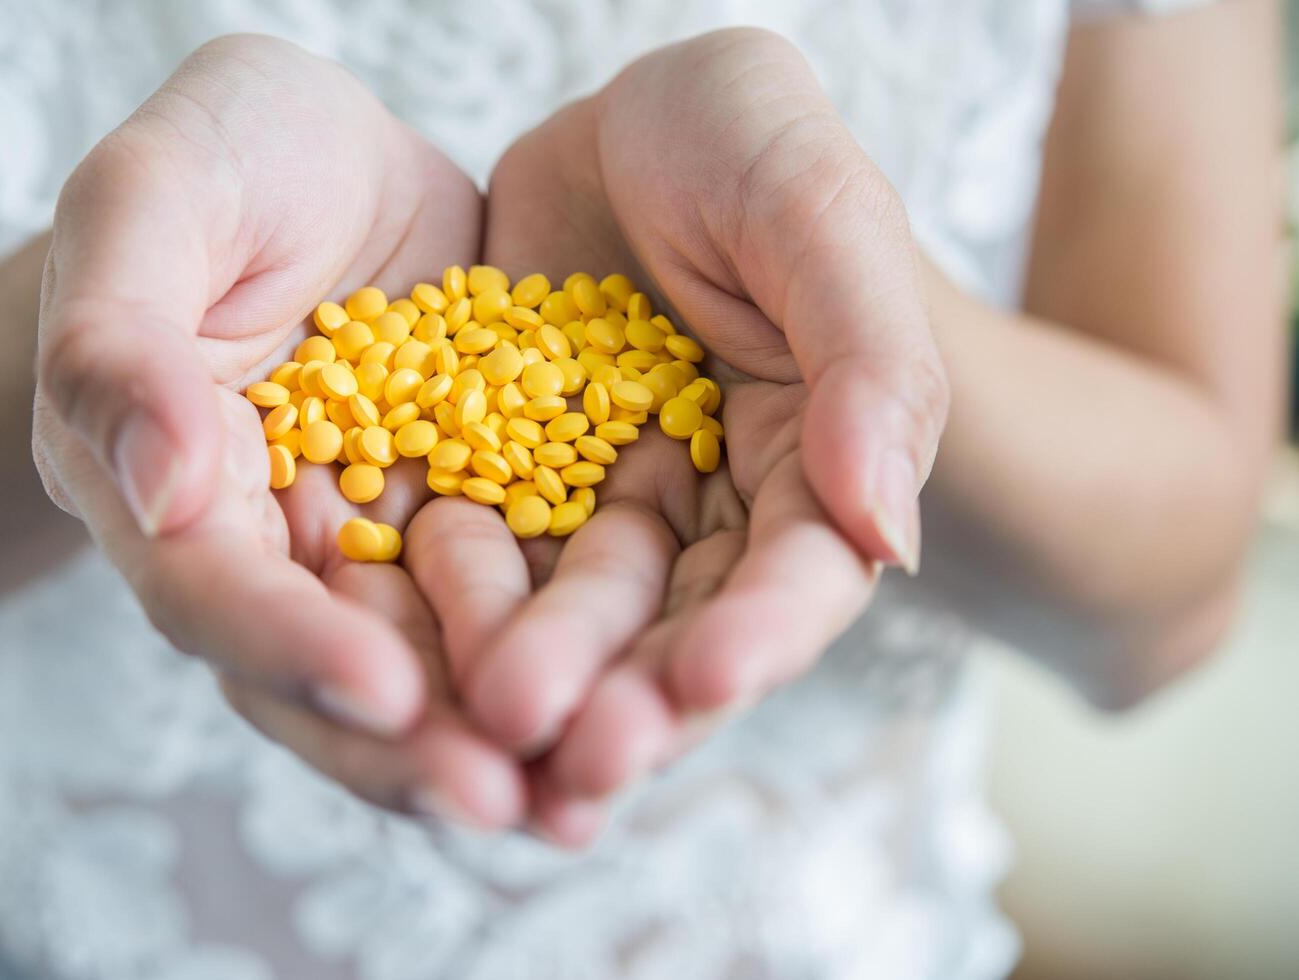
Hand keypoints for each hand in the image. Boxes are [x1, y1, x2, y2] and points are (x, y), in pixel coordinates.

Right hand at [33, 36, 525, 827]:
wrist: (337, 152)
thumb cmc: (224, 158)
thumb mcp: (155, 201)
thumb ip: (122, 339)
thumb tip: (156, 492)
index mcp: (168, 484)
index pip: (213, 591)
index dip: (289, 647)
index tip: (385, 689)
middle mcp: (274, 545)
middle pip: (325, 672)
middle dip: (410, 744)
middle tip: (503, 798)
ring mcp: (380, 542)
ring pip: (431, 663)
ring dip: (500, 739)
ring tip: (581, 798)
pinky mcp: (477, 516)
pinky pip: (522, 603)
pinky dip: (571, 660)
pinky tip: (637, 711)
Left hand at [470, 28, 948, 841]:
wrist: (616, 120)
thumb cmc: (742, 140)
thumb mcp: (815, 207)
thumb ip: (869, 358)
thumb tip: (885, 532)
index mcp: (810, 454)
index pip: (801, 568)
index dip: (763, 630)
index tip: (708, 675)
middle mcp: (712, 501)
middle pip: (681, 622)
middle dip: (637, 696)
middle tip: (581, 760)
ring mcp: (607, 500)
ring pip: (577, 614)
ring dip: (541, 682)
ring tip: (492, 742)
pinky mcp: (510, 484)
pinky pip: (481, 558)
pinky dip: (452, 614)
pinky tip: (412, 665)